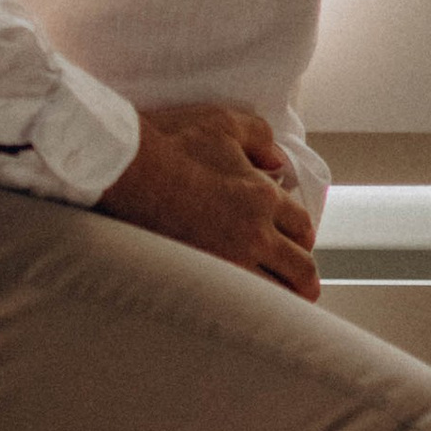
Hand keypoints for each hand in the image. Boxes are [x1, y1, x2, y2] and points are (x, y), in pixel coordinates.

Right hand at [100, 103, 320, 300]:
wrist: (125, 168)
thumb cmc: (168, 143)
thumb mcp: (223, 121)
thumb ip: (259, 136)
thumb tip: (276, 159)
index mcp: (261, 196)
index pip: (301, 224)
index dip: (302, 232)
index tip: (297, 238)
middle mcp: (253, 233)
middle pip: (299, 265)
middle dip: (305, 276)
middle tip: (304, 283)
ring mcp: (227, 259)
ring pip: (274, 292)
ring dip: (284, 296)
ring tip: (284, 302)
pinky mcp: (199, 276)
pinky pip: (238, 302)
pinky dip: (250, 307)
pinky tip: (246, 308)